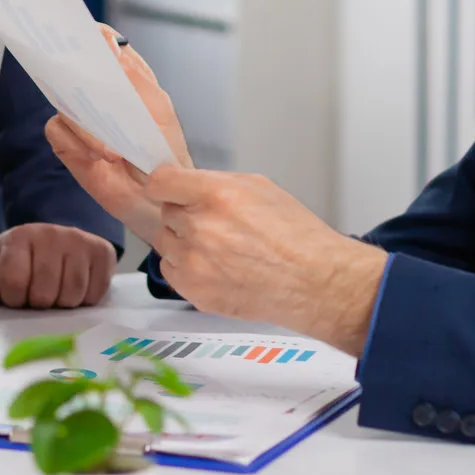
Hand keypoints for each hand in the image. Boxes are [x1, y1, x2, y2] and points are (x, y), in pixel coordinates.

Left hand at [0, 224, 116, 308]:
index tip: (16, 295)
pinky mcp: (103, 251)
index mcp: (19, 237)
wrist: (54, 240)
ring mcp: (80, 241)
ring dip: (62, 304)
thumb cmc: (20, 259)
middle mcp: (51, 233)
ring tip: (55, 292)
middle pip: (44, 293)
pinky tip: (76, 288)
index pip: (14, 281)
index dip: (13, 298)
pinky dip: (85, 300)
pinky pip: (95, 293)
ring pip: (72, 295)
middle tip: (37, 295)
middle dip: (38, 303)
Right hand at [43, 27, 192, 247]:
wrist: (157, 198)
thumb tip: (113, 46)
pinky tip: (98, 157)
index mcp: (124, 76)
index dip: (91, 34)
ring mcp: (80, 116)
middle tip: (80, 76)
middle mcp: (98, 91)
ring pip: (63, 102)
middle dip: (71, 68)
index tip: (88, 34)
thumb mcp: (158, 111)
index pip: (101, 43)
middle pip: (71, 65)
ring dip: (87, 125)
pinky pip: (58, 130)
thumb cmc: (164, 152)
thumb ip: (136, 78)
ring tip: (112, 148)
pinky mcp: (68, 142)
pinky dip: (77, 143)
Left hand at [145, 165, 387, 355]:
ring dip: (183, 241)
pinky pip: (171, 270)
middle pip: (166, 212)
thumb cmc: (295, 235)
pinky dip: (186, 268)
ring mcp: (195, 263)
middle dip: (185, 214)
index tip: (169, 188)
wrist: (314, 282)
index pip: (160, 182)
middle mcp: (200, 228)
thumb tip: (186, 184)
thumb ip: (215, 183)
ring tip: (218, 247)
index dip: (165, 184)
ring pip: (165, 242)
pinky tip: (215, 267)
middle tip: (213, 223)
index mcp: (216, 195)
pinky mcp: (195, 291)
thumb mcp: (259, 187)